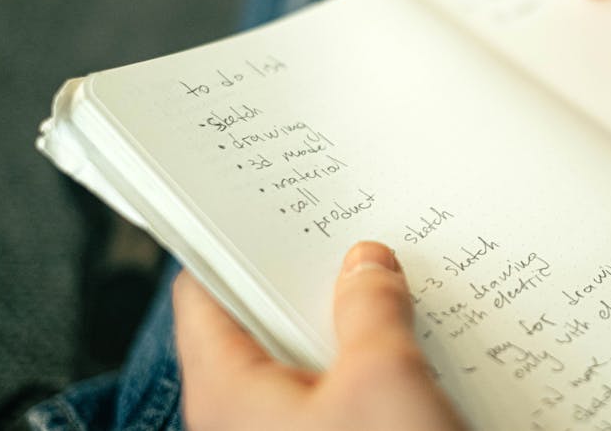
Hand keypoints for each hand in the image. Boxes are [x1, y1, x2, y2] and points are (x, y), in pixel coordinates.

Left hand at [173, 241, 466, 430]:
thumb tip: (367, 263)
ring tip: (388, 280)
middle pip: (259, 322)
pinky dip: (367, 362)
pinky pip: (338, 393)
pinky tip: (410, 343)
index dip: (227, 240)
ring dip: (347, 321)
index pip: (200, 293)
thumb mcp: (384, 380)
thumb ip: (371, 308)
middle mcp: (243, 416)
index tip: (259, 201)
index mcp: (227, 390)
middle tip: (347, 232)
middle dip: (307, 278)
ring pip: (306, 359)